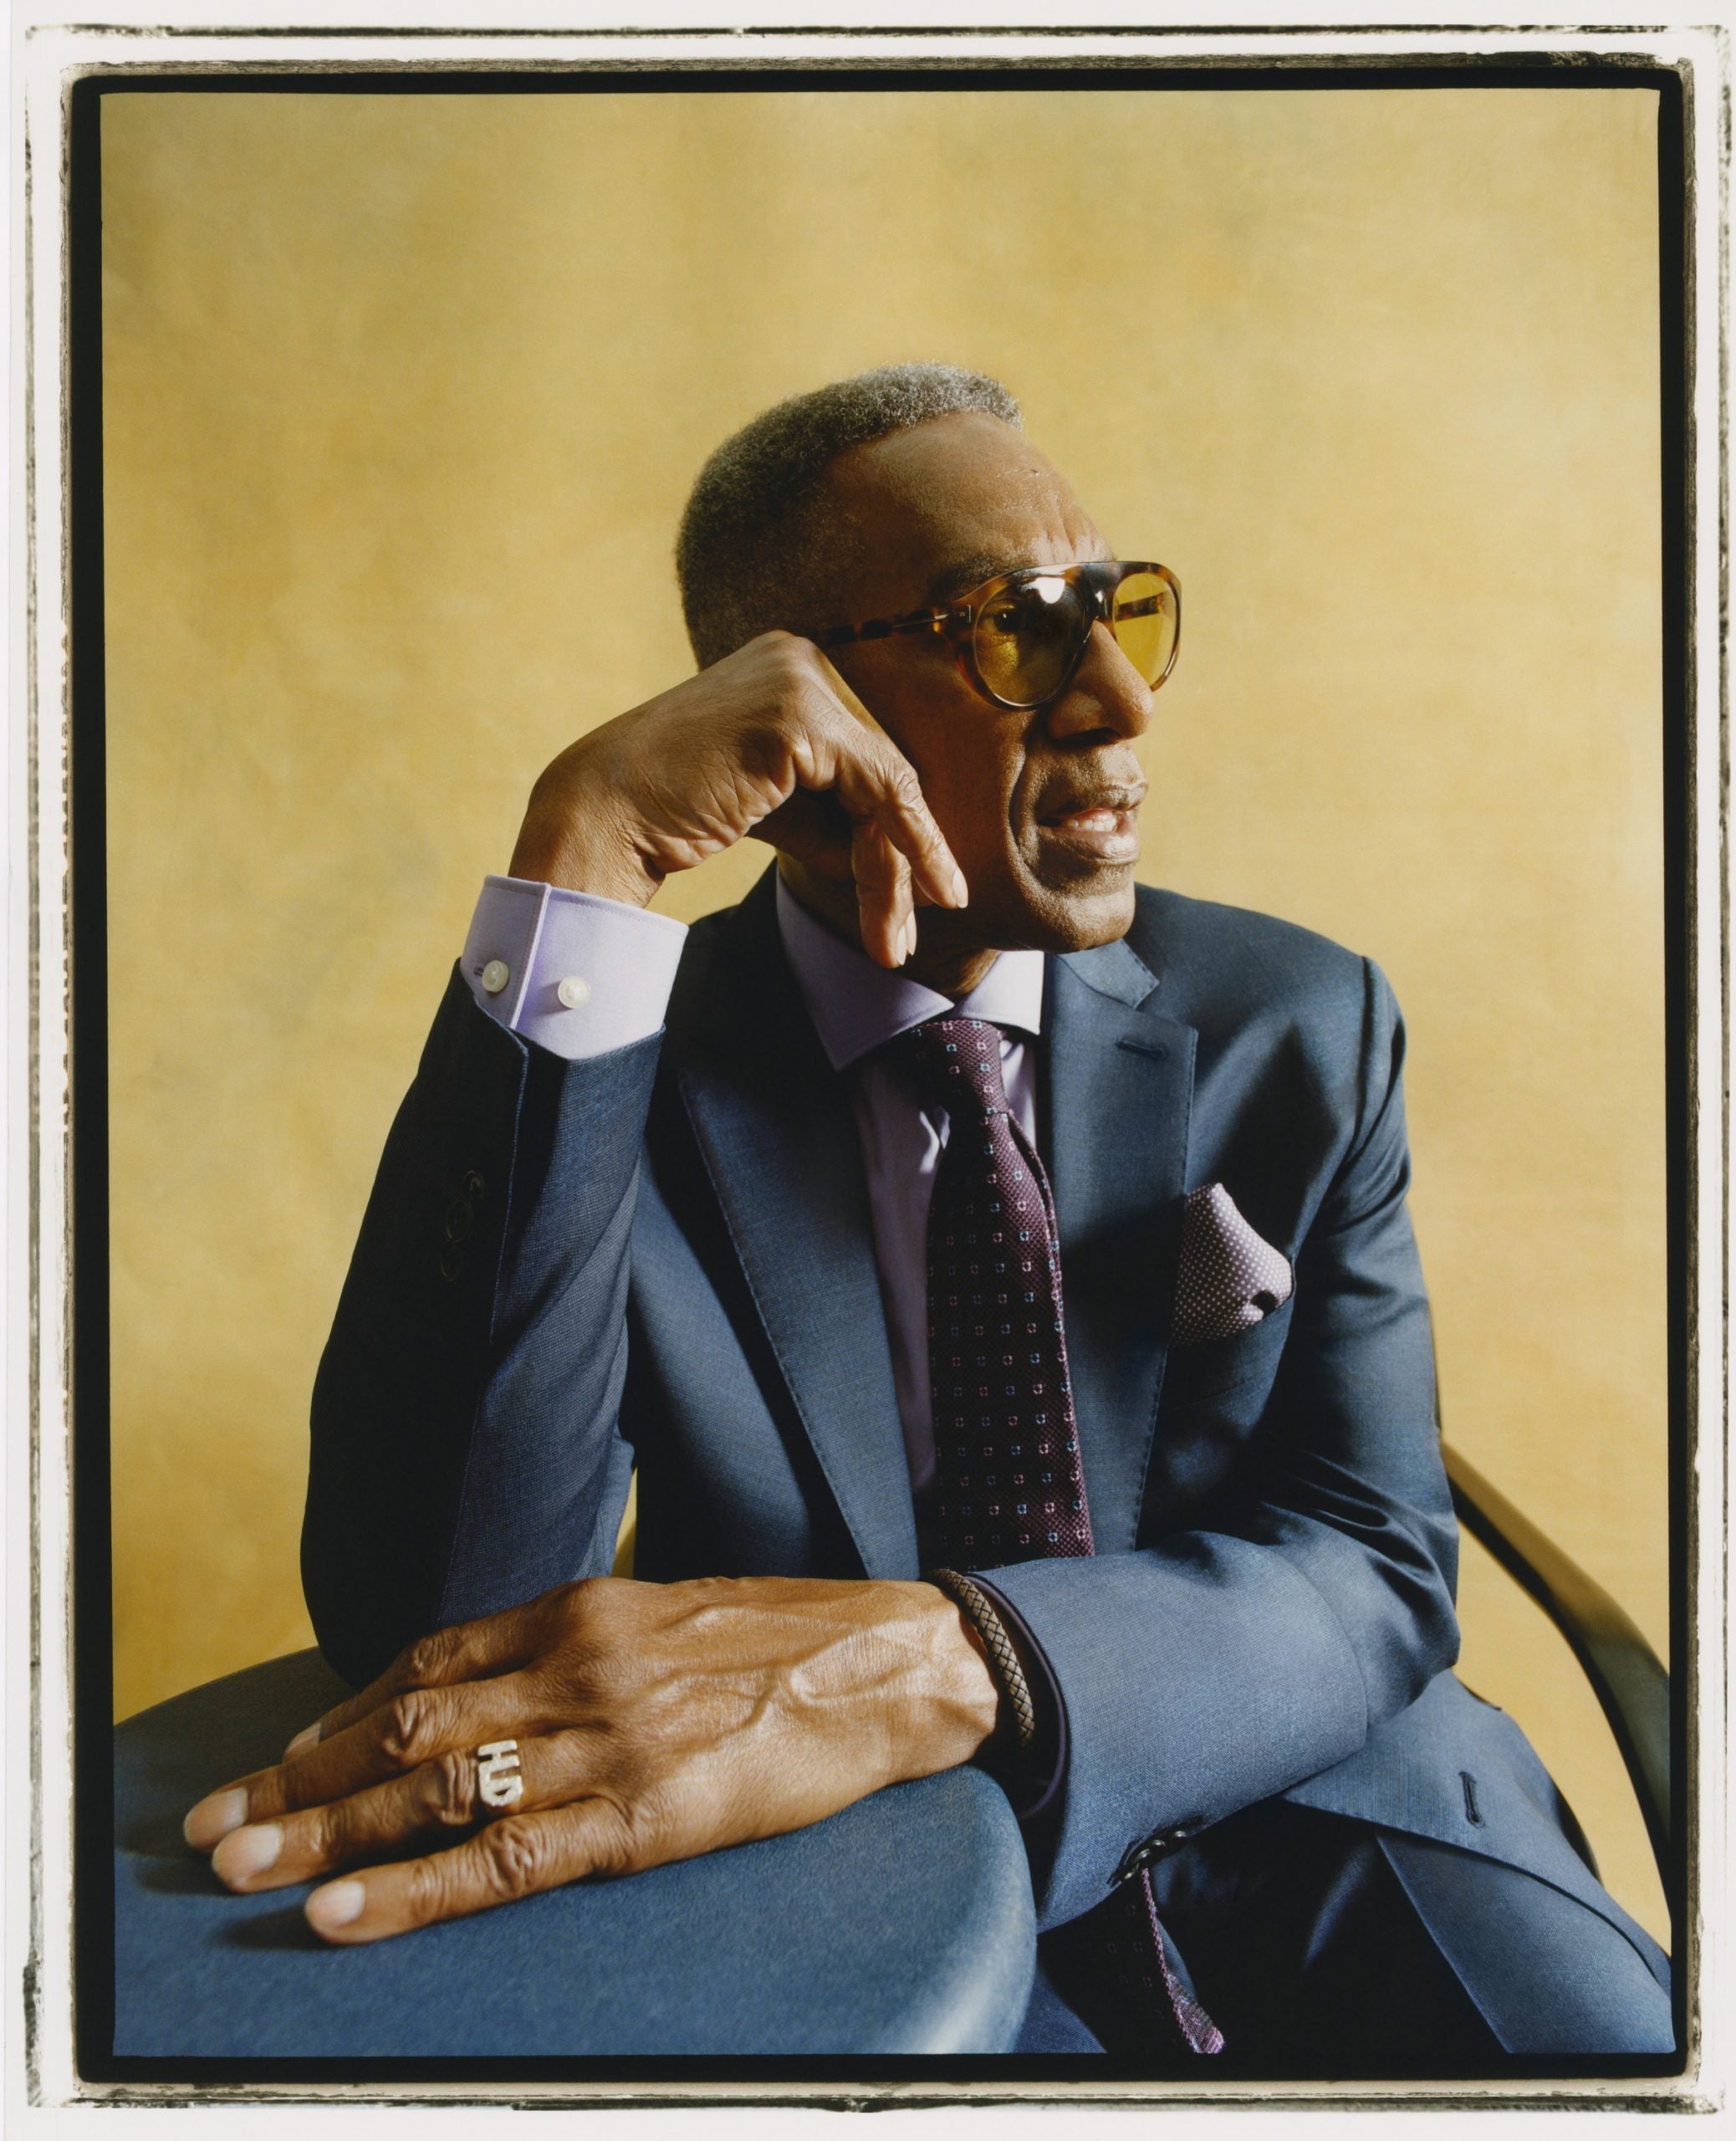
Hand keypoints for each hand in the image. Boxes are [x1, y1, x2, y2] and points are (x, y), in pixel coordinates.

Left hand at [183, 1575, 999, 1944]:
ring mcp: (610, 1738)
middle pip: (407, 1724)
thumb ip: (573, 1648)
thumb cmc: (777, 1643)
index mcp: (579, 1608)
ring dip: (326, 1831)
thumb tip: (491, 1693)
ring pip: (438, 1787)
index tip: (282, 1755)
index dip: (341, 1713)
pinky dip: (414, 1888)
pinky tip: (345, 1911)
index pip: (427, 1664)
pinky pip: (509, 1858)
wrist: (887, 1662)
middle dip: (300, 1778)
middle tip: (211, 1825)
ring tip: (241, 1867)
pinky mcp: (649, 1814)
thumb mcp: (659, 1618)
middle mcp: (578, 1661)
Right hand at [508, 632, 966, 968]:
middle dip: (899, 863)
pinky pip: (877, 793)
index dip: (898, 831)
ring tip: (894, 944)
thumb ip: (834, 812)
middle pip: (881, 771)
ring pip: (886, 787)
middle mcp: (804, 658)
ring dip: (895, 875)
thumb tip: (908, 855)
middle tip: (904, 938)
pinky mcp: (799, 717)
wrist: (604, 816)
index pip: (865, 755)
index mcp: (794, 666)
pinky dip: (897, 854)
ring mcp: (803, 680)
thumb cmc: (680, 814)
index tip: (925, 895)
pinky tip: (904, 905)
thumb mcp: (776, 806)